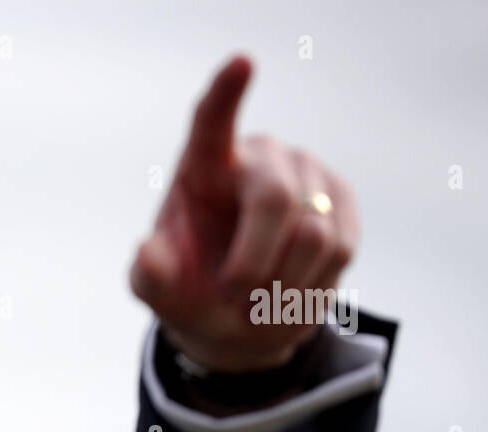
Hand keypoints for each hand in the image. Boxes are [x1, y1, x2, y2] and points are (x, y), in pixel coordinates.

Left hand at [129, 54, 359, 373]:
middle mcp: (259, 155)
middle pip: (274, 199)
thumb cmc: (189, 289)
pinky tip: (287, 291)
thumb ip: (148, 274)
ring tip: (256, 299)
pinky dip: (310, 286)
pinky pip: (341, 246)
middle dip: (253, 262)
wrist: (236, 314)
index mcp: (204, 164)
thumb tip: (147, 252)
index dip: (227, 92)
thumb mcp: (156, 289)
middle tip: (233, 298)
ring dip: (281, 283)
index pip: (212, 120)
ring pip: (314, 233)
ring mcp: (306, 172)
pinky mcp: (340, 199)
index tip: (241, 61)